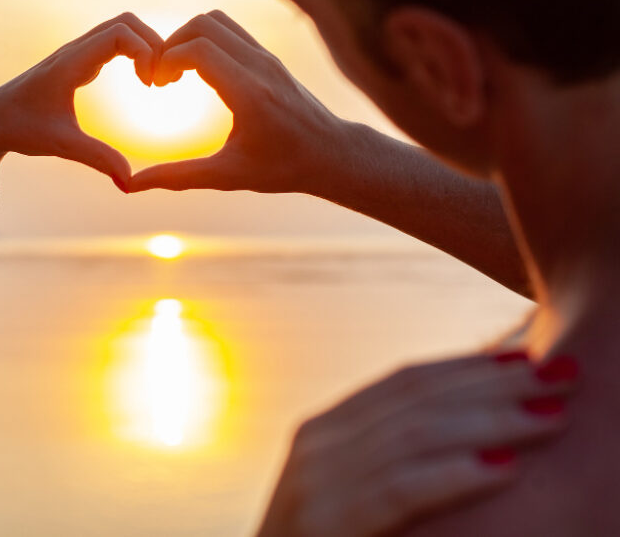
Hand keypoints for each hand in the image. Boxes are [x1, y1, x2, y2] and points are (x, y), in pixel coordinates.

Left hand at [0, 13, 162, 185]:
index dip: (145, 51)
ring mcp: (76, 53)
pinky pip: (114, 41)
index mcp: (70, 64)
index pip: (119, 33)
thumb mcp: (62, 145)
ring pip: (120, 28)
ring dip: (145, 46)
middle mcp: (74, 51)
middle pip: (126, 22)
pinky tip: (141, 80)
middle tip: (160, 80)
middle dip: (153, 43)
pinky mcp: (78, 61)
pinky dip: (135, 52)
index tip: (150, 85)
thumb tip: (129, 183)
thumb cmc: (22, 130)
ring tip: (153, 81)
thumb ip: (98, 159)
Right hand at [128, 10, 347, 194]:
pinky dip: (205, 40)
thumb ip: (176, 177)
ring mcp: (267, 57)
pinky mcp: (269, 57)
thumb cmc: (282, 169)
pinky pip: (230, 31)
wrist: (331, 154)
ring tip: (177, 73)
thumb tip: (130, 186)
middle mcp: (259, 66)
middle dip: (172, 44)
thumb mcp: (226, 176)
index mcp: (249, 92)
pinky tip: (198, 72)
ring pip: (216, 21)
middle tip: (162, 78)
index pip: (197, 50)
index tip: (156, 86)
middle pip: (203, 24)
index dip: (166, 60)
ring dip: (188, 38)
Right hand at [258, 352, 577, 536]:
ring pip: (415, 435)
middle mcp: (315, 443)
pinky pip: (398, 490)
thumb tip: (470, 431)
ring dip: (492, 422)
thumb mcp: (356, 496)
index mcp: (324, 431)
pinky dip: (454, 476)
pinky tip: (505, 470)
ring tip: (552, 415)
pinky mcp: (325, 524)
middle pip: (416, 399)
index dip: (472, 367)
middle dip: (496, 384)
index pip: (406, 383)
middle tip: (564, 373)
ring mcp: (314, 481)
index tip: (531, 358)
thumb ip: (393, 461)